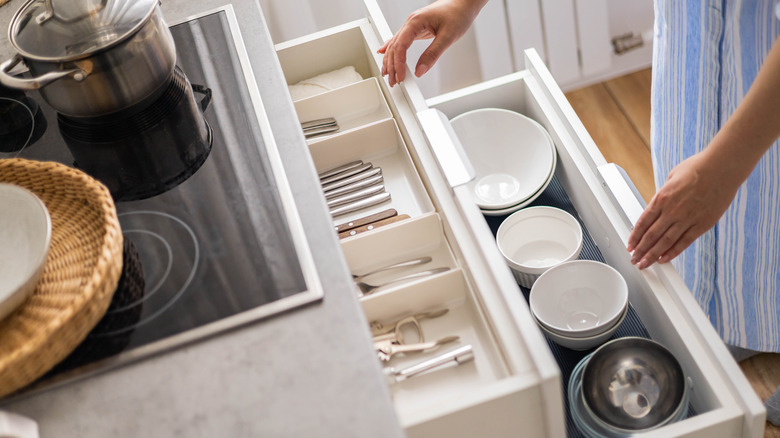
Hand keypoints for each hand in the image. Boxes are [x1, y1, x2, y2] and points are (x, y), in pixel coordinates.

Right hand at [377, 0, 486, 86]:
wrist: (464, 3)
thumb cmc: (458, 14)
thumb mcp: (448, 37)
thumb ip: (433, 54)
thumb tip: (420, 70)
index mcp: (416, 21)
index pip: (400, 45)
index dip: (398, 63)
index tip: (400, 76)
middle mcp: (411, 22)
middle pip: (394, 46)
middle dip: (391, 65)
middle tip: (393, 81)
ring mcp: (412, 25)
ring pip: (395, 44)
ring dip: (390, 60)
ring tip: (389, 75)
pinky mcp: (416, 28)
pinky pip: (400, 40)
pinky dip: (392, 49)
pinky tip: (384, 54)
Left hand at [627, 151, 740, 268]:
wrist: (723, 167)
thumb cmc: (698, 167)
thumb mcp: (671, 177)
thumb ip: (664, 193)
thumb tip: (658, 204)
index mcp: (662, 198)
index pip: (643, 222)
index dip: (635, 236)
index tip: (630, 245)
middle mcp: (672, 210)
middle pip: (651, 236)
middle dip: (640, 250)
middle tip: (634, 260)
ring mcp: (687, 218)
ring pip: (665, 242)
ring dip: (652, 255)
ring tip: (644, 264)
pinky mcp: (702, 224)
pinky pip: (685, 242)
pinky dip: (673, 252)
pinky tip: (664, 259)